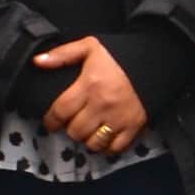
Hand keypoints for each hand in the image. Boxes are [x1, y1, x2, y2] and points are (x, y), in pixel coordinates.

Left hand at [33, 35, 148, 152]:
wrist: (156, 57)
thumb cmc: (121, 53)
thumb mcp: (90, 46)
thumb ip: (62, 54)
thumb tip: (38, 62)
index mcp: (89, 85)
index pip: (60, 112)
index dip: (50, 121)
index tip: (50, 123)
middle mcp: (102, 105)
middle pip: (75, 131)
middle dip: (70, 129)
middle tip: (73, 123)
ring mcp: (119, 118)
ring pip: (93, 143)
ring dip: (87, 139)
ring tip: (88, 130)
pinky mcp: (134, 126)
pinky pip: (115, 148)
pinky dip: (107, 147)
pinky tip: (104, 138)